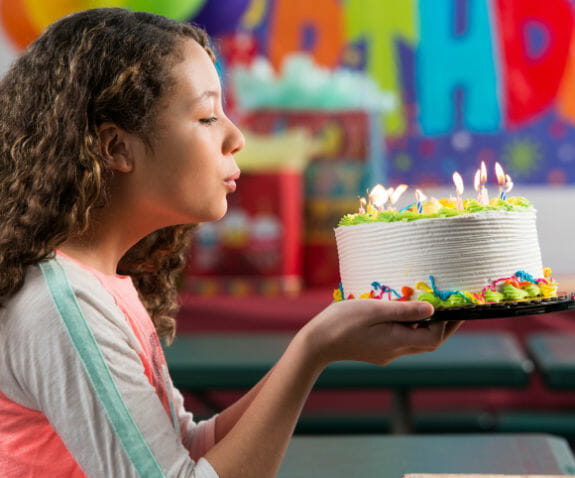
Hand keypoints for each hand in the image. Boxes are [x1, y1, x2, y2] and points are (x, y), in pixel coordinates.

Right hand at [300, 299, 461, 368]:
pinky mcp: (377, 351)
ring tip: (428, 305)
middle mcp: (395, 352)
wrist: (316, 343)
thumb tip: (433, 310)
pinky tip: (402, 313)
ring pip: (415, 341)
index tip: (452, 305)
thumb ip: (404, 310)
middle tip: (453, 308)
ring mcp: (385, 353)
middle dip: (443, 326)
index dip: (446, 323)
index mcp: (396, 342)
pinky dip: (409, 327)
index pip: (434, 338)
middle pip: (428, 343)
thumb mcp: (374, 309)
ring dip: (425, 326)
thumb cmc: (342, 322)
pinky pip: (401, 340)